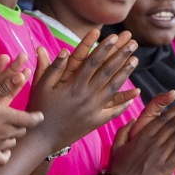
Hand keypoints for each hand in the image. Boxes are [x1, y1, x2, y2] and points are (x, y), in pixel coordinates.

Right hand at [0, 66, 42, 164]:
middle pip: (22, 130)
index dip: (36, 117)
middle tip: (15, 120)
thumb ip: (2, 87)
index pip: (31, 119)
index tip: (40, 116)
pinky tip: (0, 149)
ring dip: (12, 136)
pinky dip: (4, 153)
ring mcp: (1, 147)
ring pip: (13, 141)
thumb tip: (21, 77)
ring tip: (4, 131)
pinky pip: (4, 157)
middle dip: (21, 124)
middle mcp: (8, 133)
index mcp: (8, 118)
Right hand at [29, 32, 139, 148]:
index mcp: (73, 86)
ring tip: (135, 60)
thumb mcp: (41, 86)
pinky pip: (114, 110)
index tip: (113, 36)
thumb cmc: (39, 109)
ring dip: (125, 73)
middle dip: (120, 55)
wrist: (42, 138)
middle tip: (132, 42)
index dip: (104, 48)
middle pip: (107, 72)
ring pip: (113, 88)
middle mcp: (86, 96)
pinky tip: (135, 93)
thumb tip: (64, 50)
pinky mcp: (96, 121)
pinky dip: (124, 102)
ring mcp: (93, 109)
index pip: (92, 62)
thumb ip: (53, 68)